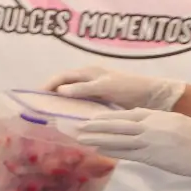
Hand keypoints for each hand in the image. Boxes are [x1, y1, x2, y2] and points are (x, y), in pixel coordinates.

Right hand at [43, 65, 183, 110]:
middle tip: (41, 108)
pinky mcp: (99, 98)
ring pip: (70, 94)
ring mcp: (94, 89)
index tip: (36, 98)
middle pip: (63, 85)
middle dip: (51, 94)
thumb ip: (83, 88)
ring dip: (61, 102)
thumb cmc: (130, 88)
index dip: (47, 86)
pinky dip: (72, 107)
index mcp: (88, 72)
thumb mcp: (106, 87)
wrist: (153, 95)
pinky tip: (70, 117)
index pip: (60, 77)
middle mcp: (88, 78)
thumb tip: (60, 91)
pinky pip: (80, 101)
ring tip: (52, 114)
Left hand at [75, 109, 190, 185]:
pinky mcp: (153, 158)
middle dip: (94, 126)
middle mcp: (150, 127)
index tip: (90, 117)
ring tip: (80, 139)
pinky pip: (127, 154)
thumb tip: (139, 123)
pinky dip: (112, 152)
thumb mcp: (177, 121)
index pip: (124, 115)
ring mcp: (150, 143)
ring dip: (97, 139)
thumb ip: (156, 121)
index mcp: (156, 116)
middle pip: (116, 125)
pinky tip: (100, 151)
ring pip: (117, 140)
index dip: (105, 117)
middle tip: (76, 126)